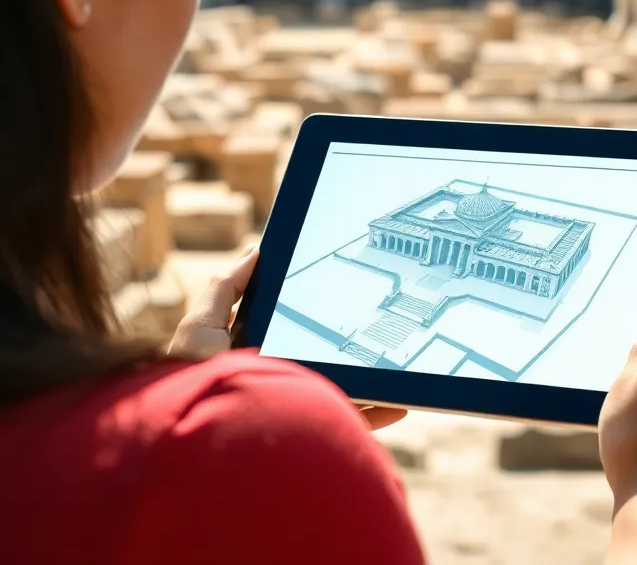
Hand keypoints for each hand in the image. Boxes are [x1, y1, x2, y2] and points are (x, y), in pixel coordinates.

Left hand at [168, 245, 408, 431]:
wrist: (200, 426)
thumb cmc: (193, 376)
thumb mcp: (201, 324)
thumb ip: (227, 287)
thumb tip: (255, 251)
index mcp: (254, 358)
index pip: (289, 333)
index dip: (310, 316)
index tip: (337, 296)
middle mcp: (280, 383)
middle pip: (323, 362)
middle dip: (347, 348)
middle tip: (374, 324)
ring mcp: (298, 407)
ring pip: (345, 391)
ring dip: (372, 380)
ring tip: (393, 362)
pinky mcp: (311, 429)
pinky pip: (352, 423)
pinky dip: (379, 413)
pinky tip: (399, 402)